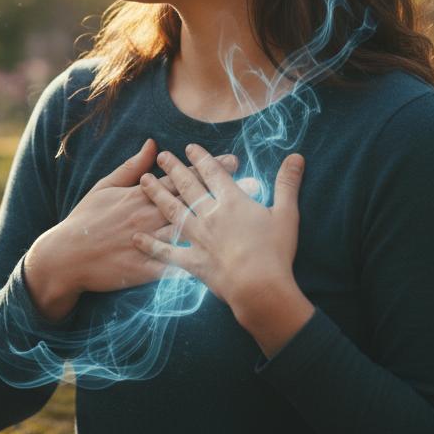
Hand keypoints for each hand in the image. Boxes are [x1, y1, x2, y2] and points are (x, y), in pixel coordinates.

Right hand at [44, 138, 239, 294]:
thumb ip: (131, 167)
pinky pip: (173, 268)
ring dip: (220, 227)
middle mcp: (147, 216)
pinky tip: (222, 266)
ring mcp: (147, 243)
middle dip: (223, 195)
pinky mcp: (144, 269)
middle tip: (253, 185)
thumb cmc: (85, 219)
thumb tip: (152, 146)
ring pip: (189, 233)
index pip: (180, 179)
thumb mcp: (105, 186)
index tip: (233, 161)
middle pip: (192, 203)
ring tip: (248, 222)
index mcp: (140, 196)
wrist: (66, 256)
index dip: (208, 170)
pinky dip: (197, 267)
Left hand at [132, 143, 304, 315]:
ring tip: (144, 181)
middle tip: (162, 156)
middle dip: (174, 168)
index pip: (213, 173)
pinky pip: (166, 252)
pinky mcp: (191, 261)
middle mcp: (209, 214)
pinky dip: (151, 245)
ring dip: (156, 194)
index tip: (189, 147)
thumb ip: (288, 183)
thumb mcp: (287, 213)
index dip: (201, 158)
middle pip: (187, 186)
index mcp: (232, 201)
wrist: (258, 287)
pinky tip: (137, 238)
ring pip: (172, 211)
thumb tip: (297, 156)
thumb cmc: (275, 251)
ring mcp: (197, 238)